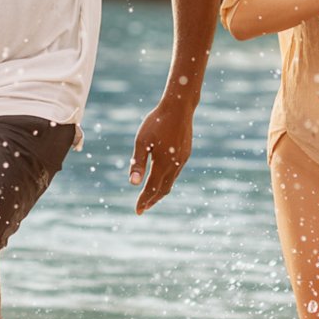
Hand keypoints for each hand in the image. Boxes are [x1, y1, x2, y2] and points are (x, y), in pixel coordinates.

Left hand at [129, 98, 195, 213]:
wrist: (179, 108)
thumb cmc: (156, 123)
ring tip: (150, 196)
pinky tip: (162, 177)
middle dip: (152, 201)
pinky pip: (176, 173)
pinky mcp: (186, 154)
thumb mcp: (142, 142)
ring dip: (160, 191)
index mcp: (163, 164)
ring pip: (171, 182)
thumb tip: (133, 183)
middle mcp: (175, 165)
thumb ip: (138, 163)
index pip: (151, 189)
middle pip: (163, 190)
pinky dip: (167, 180)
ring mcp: (182, 160)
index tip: (137, 211)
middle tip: (142, 209)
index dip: (144, 201)